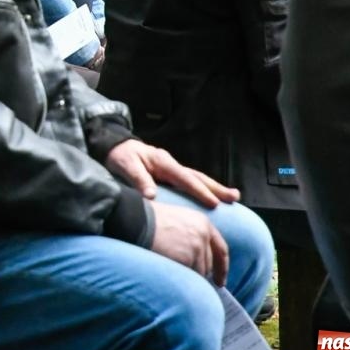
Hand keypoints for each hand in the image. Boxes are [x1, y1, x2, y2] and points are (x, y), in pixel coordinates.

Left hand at [104, 139, 239, 208]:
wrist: (115, 147)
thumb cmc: (120, 157)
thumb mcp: (126, 166)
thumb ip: (139, 179)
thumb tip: (151, 196)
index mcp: (163, 162)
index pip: (185, 178)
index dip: (199, 191)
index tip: (213, 203)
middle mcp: (171, 164)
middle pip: (198, 176)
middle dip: (216, 188)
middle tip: (234, 198)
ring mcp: (172, 168)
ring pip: (197, 178)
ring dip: (214, 188)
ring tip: (233, 197)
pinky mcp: (170, 174)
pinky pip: (190, 182)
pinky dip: (203, 188)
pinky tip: (213, 197)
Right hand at [147, 201, 228, 287]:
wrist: (136, 220)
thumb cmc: (148, 220)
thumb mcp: (177, 220)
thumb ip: (191, 234)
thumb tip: (197, 256)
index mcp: (202, 222)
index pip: (220, 248)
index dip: (222, 266)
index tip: (220, 281)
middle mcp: (204, 233)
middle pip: (209, 263)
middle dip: (199, 271)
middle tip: (185, 274)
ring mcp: (198, 246)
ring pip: (199, 271)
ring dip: (187, 272)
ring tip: (169, 262)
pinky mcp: (190, 257)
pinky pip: (189, 275)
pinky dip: (180, 274)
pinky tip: (167, 264)